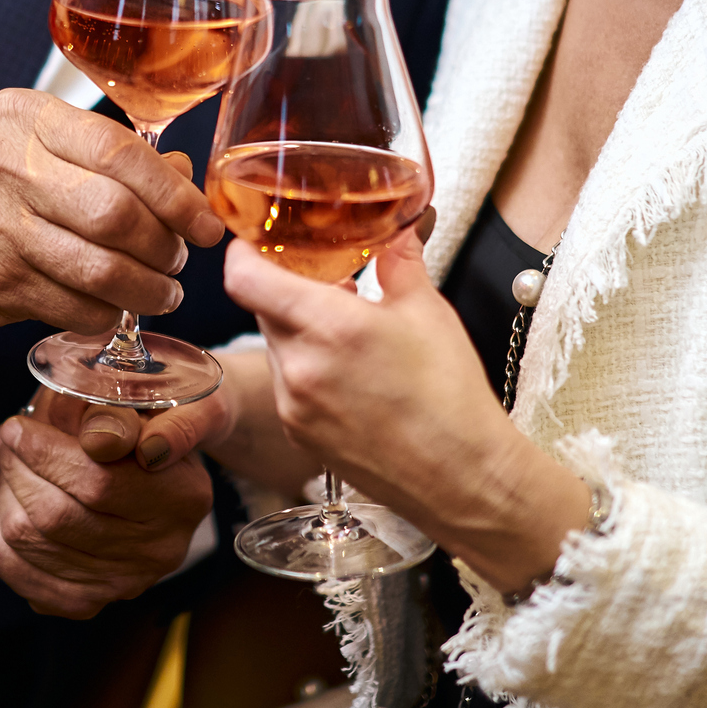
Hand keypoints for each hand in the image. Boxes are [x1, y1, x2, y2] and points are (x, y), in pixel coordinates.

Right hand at [0, 89, 225, 334]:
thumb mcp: (30, 142)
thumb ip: (105, 155)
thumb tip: (184, 177)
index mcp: (27, 120)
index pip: (120, 153)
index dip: (175, 194)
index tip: (205, 223)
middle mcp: (9, 168)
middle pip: (116, 214)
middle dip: (165, 245)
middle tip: (179, 260)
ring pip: (99, 269)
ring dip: (146, 289)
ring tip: (162, 291)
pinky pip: (72, 306)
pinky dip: (106, 313)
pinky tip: (114, 307)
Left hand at [0, 389, 214, 618]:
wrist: (163, 475)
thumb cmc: (151, 428)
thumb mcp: (150, 405)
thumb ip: (120, 417)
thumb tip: (96, 439)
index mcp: (183, 497)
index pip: (97, 483)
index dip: (44, 452)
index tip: (18, 426)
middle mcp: (160, 550)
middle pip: (57, 516)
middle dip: (17, 469)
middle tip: (6, 437)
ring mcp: (124, 583)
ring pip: (32, 543)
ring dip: (6, 495)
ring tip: (9, 463)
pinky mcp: (89, 602)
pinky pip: (22, 575)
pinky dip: (0, 537)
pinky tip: (10, 504)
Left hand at [222, 232, 589, 594]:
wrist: (462, 478)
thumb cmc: (451, 397)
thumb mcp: (429, 311)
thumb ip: (400, 261)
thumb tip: (397, 229)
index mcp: (328, 326)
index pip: (244, 278)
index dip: (244, 251)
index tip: (259, 242)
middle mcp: (299, 367)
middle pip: (261, 308)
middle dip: (286, 289)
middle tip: (324, 282)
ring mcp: (293, 405)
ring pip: (275, 346)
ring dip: (298, 330)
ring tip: (346, 333)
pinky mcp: (298, 434)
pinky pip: (286, 384)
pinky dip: (306, 367)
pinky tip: (347, 372)